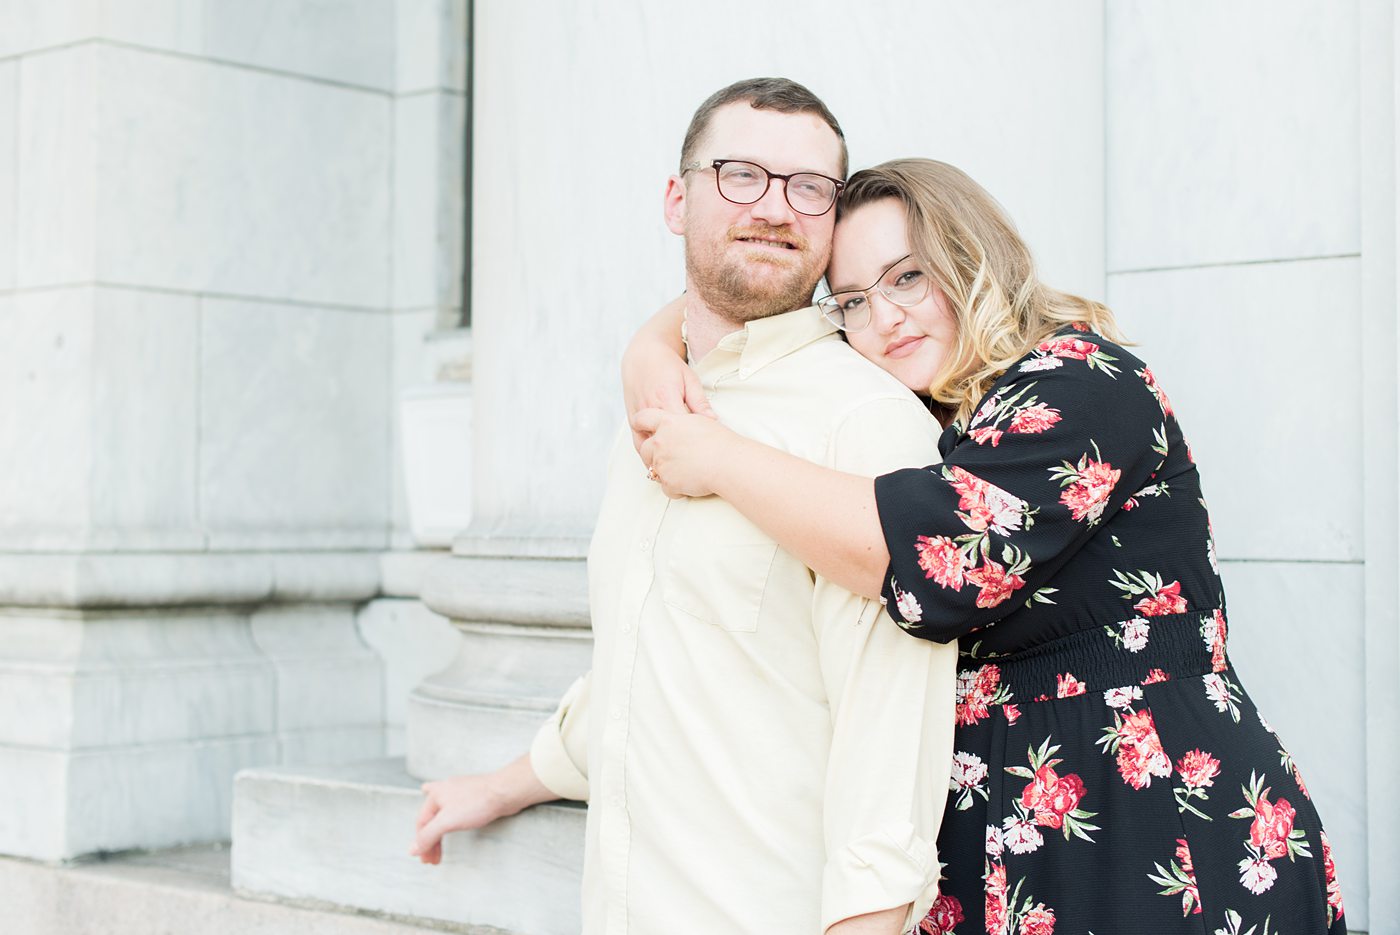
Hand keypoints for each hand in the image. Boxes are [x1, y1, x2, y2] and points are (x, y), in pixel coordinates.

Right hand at [410, 773, 510, 864]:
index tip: (425, 859)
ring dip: (439, 834)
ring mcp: (459, 793)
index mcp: (436, 794)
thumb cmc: (477, 802)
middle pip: (431, 820)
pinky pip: (454, 812)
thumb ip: (428, 836)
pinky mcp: (473, 797)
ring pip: (442, 816)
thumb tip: (412, 849)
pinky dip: (448, 822)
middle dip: (430, 841)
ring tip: (438, 850)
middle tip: (432, 859)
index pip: (422, 823)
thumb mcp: (447, 821)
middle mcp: (445, 791)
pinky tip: (446, 818)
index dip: (422, 843)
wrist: (506, 791)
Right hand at [621, 297, 714, 454]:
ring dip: (660, 460)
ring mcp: (638, 416)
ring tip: (675, 471)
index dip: (694, 446)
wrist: (642, 354)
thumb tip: (713, 422)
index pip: (682, 431)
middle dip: (677, 458)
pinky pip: (638, 443)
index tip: (707, 455)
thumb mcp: (689, 379)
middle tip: (693, 469)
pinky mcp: (631, 420)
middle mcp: (649, 410)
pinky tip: (660, 462)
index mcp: (666, 399)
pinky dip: (648, 454)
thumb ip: (700, 402)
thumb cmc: (667, 365)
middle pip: (664, 443)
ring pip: (647, 448)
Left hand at [633, 407, 739, 498]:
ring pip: (653, 470)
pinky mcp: (667, 481)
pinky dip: (676, 488)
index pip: (642, 418)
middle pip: (644, 448)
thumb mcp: (699, 421)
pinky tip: (690, 482)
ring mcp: (661, 463)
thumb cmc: (720, 442)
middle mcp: (660, 442)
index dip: (640, 423)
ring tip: (686, 470)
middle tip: (670, 457)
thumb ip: (682, 421)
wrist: (728, 463)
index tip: (642, 428)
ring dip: (666, 472)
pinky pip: (665, 487)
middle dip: (653, 454)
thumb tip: (680, 422)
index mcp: (668, 423)